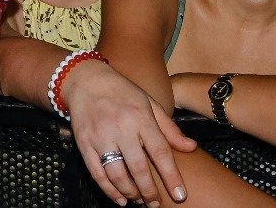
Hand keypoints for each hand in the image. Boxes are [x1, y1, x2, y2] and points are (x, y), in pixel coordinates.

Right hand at [61, 59, 194, 206]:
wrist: (85, 80)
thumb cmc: (122, 92)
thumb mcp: (149, 103)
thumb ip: (169, 128)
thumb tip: (191, 148)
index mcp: (140, 117)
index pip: (160, 152)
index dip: (171, 176)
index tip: (180, 195)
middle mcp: (121, 128)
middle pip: (138, 168)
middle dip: (150, 192)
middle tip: (156, 204)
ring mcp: (100, 136)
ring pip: (117, 174)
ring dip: (130, 193)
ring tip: (139, 200)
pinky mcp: (84, 143)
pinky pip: (97, 173)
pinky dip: (109, 190)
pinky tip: (120, 199)